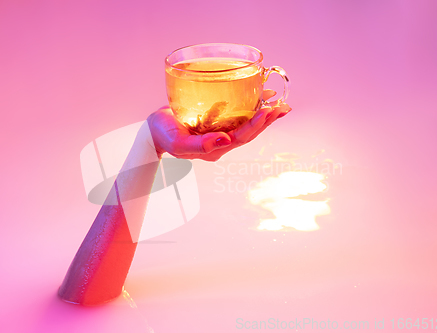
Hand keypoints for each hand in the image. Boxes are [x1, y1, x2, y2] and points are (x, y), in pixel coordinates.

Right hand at [147, 90, 291, 160]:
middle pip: (249, 131)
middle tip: (282, 107)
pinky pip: (237, 114)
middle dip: (267, 120)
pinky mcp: (216, 121)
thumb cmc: (163, 135)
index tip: (269, 111)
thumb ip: (200, 145)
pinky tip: (260, 96)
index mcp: (215, 149)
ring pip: (246, 123)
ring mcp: (219, 131)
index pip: (241, 137)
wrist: (154, 130)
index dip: (256, 125)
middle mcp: (221, 141)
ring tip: (279, 103)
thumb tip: (225, 140)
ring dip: (264, 114)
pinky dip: (250, 105)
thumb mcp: (178, 143)